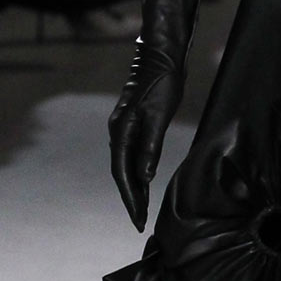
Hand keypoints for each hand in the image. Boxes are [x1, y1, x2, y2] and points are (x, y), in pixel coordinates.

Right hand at [109, 42, 182, 230]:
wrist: (161, 57)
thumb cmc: (163, 84)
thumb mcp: (159, 116)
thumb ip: (150, 146)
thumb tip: (144, 177)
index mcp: (121, 131)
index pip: (122, 173)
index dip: (130, 198)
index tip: (138, 219)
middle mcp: (117, 132)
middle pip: (121, 173)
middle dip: (130, 199)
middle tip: (140, 222)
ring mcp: (122, 128)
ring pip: (125, 165)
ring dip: (133, 187)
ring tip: (142, 209)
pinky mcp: (131, 124)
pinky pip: (130, 155)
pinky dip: (136, 172)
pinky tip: (143, 181)